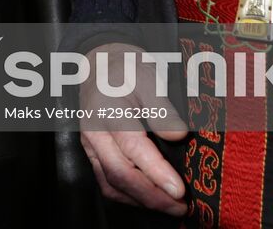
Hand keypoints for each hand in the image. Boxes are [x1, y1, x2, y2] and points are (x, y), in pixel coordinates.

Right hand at [78, 42, 188, 217]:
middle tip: (182, 205)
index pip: (132, 148)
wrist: (101, 65)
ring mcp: (91, 146)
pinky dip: (129, 197)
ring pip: (111, 184)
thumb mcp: (148, 77)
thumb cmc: (126, 70)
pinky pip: (107, 183)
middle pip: (119, 173)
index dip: (157, 172)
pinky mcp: (93, 154)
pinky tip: (150, 199)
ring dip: (142, 201)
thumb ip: (162, 107)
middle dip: (152, 196)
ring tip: (171, 206)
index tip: (180, 190)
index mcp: (108, 111)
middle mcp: (95, 132)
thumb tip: (178, 135)